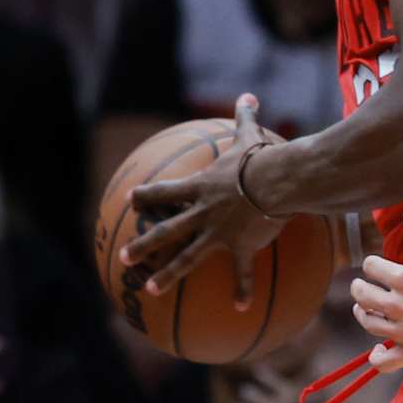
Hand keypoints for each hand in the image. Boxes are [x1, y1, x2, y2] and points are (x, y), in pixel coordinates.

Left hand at [123, 95, 280, 300]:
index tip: (131, 200)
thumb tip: (248, 95)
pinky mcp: (241, 247)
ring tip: (152, 290)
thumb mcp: (249, 135)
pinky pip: (242, 272)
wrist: (278, 181)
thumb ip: (244, 117)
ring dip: (168, 274)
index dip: (146, 195)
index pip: (165, 191)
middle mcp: (201, 213)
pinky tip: (240, 307)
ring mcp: (218, 233)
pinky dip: (242, 289)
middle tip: (125, 258)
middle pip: (166, 230)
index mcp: (200, 187)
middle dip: (143, 245)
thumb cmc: (261, 157)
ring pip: (187, 257)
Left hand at [351, 212, 402, 372]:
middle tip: (361, 288)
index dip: (372, 265)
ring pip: (368, 323)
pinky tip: (379, 350)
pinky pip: (383, 361)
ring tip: (366, 311)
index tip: (376, 267)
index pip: (372, 267)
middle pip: (362, 295)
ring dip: (363, 315)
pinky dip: (377, 357)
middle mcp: (399, 306)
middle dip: (359, 289)